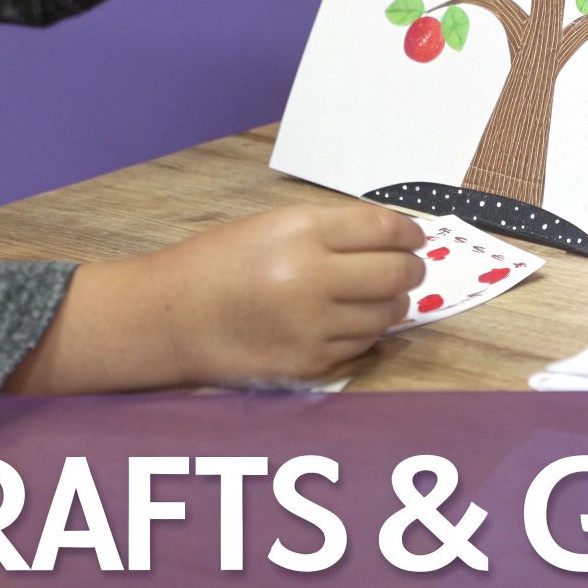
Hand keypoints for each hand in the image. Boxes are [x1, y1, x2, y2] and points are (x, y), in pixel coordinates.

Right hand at [5, 203, 426, 392]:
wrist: (172, 317)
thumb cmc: (222, 263)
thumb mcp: (276, 224)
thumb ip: (336, 229)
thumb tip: (399, 238)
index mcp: (302, 232)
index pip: (386, 231)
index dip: (411, 234)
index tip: (415, 238)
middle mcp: (311, 278)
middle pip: (399, 273)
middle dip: (411, 268)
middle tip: (407, 267)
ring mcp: (312, 326)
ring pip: (389, 313)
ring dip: (391, 302)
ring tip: (371, 294)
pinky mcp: (310, 363)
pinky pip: (364, 344)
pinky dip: (364, 331)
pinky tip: (344, 320)